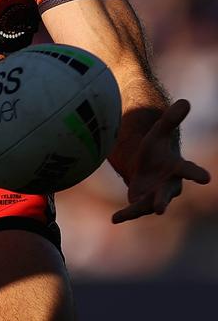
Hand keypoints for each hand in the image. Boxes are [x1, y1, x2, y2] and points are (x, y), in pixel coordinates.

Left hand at [112, 99, 210, 223]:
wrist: (147, 167)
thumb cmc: (156, 150)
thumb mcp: (159, 133)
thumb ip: (170, 120)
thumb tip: (185, 101)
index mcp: (177, 168)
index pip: (188, 170)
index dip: (196, 174)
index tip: (206, 178)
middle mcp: (169, 186)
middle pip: (168, 193)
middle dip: (163, 200)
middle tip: (160, 208)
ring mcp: (156, 196)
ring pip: (151, 204)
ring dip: (142, 208)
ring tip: (130, 209)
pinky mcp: (142, 203)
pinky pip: (135, 209)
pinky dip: (126, 214)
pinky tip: (114, 219)